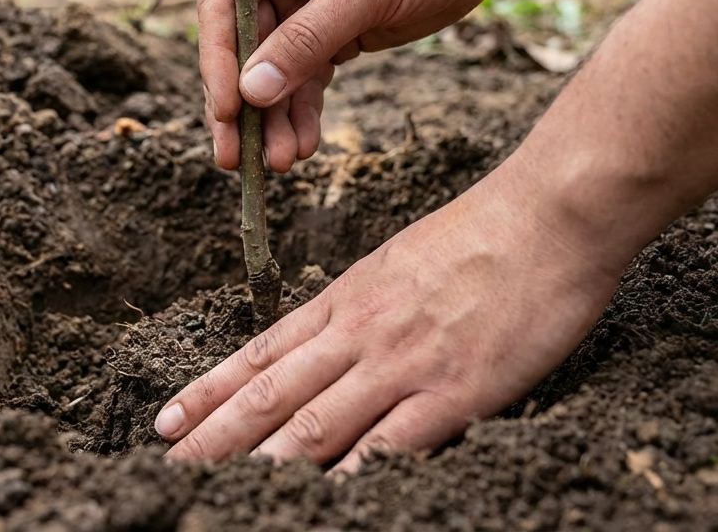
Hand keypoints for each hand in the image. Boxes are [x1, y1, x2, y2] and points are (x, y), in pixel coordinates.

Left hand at [153, 165, 624, 470]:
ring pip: (311, 424)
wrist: (550, 214)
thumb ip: (359, 307)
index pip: (261, 353)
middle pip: (270, 394)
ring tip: (214, 492)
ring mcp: (402, 363)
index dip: (209, 392)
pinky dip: (346, 477)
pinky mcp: (453, 392)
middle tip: (169, 469)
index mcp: (345, 299)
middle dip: (214, 437)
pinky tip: (314, 503)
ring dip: (257, 464)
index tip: (167, 423)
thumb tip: (325, 345)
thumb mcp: (398, 262)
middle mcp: (359, 333)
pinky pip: (386, 446)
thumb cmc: (482, 234)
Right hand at [199, 0, 508, 172]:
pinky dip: (302, 112)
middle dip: (242, 104)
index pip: (224, 4)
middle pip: (241, 47)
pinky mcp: (331, 32)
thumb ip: (307, 40)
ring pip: (273, 71)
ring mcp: (303, 4)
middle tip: (234, 158)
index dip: (218, 59)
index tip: (228, 109)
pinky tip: (303, 145)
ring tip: (281, 162)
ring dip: (274, 118)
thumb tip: (251, 93)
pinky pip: (305, 78)